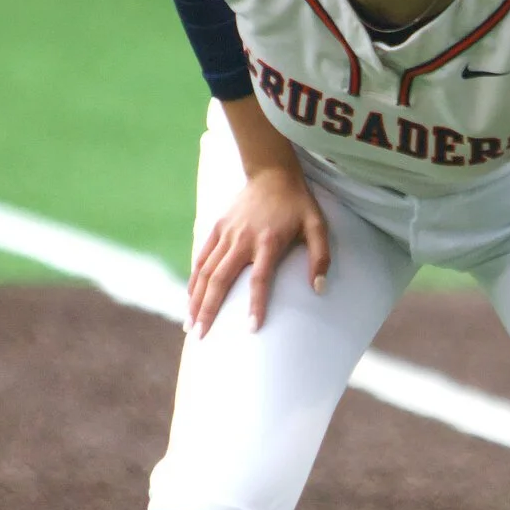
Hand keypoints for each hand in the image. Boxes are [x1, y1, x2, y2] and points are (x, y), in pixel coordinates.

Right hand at [187, 164, 330, 337]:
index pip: (259, 279)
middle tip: (201, 336)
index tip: (251, 329)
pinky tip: (189, 299)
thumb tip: (318, 288)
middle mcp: (242, 239)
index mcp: (268, 241)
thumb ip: (320, 256)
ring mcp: (226, 234)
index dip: (255, 304)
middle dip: (209, 310)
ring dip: (195, 300)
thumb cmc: (297, 203)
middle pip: (220, 280)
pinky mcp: (216, 227)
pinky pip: (201, 257)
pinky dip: (194, 280)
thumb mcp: (317, 225)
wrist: (272, 173)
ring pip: (205, 271)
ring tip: (190, 325)